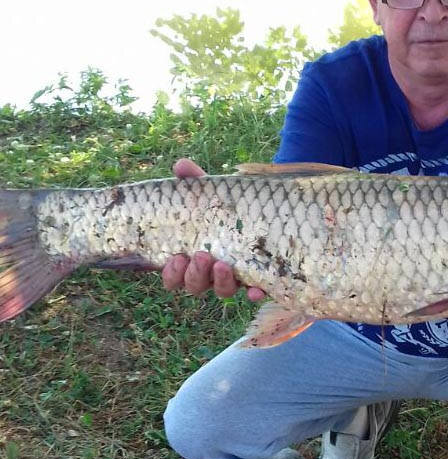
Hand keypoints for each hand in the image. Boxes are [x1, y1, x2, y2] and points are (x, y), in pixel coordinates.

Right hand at [162, 158, 265, 300]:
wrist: (265, 212)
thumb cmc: (228, 209)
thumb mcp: (213, 195)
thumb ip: (196, 184)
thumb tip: (181, 165)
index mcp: (192, 257)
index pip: (173, 276)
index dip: (171, 274)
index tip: (176, 258)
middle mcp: (210, 273)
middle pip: (195, 286)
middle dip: (194, 275)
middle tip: (200, 256)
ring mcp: (235, 279)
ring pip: (222, 291)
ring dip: (219, 282)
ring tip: (223, 264)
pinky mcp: (258, 281)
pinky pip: (255, 293)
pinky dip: (254, 293)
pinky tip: (256, 290)